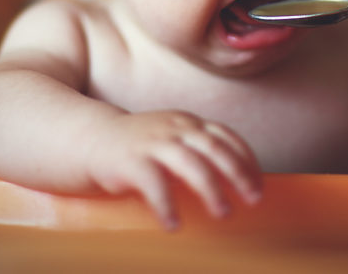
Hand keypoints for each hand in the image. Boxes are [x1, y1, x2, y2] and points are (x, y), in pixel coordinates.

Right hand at [84, 111, 262, 229]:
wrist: (87, 139)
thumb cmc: (137, 148)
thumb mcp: (171, 139)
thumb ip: (197, 152)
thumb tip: (235, 185)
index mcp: (187, 123)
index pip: (225, 136)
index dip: (246, 160)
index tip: (259, 186)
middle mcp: (174, 128)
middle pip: (215, 148)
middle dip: (238, 174)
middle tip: (253, 200)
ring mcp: (152, 143)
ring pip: (190, 163)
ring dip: (211, 189)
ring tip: (223, 213)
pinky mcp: (129, 161)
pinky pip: (153, 183)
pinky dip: (167, 204)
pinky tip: (174, 224)